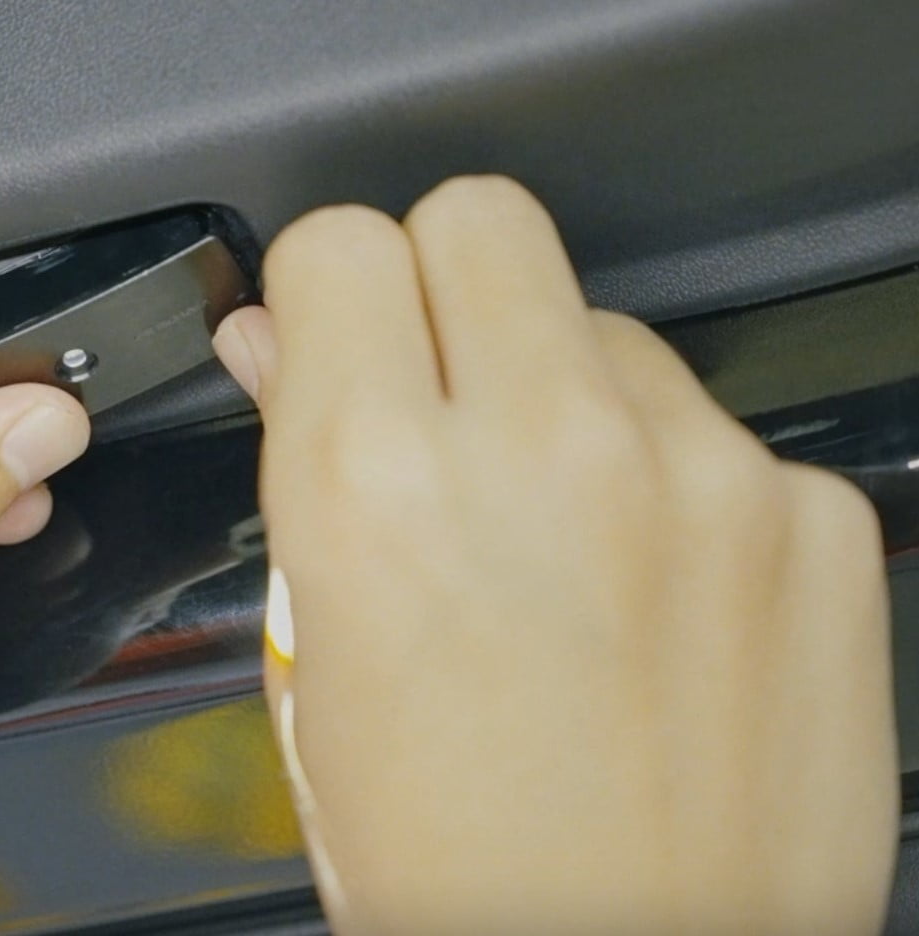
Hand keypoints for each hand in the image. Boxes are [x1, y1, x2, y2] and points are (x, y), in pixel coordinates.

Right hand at [212, 177, 896, 934]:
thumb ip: (298, 470)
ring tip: (554, 535)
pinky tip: (650, 589)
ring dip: (561, 393)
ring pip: (601, 320)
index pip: (338, 244)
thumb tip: (284, 347)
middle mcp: (542, 452)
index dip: (329, 291)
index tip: (341, 333)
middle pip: (479, 218)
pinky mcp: (809, 515)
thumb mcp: (316, 669)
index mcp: (374, 493)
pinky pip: (708, 422)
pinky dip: (668, 478)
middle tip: (440, 395)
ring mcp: (696, 474)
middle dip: (440, 287)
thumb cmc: (457, 870)